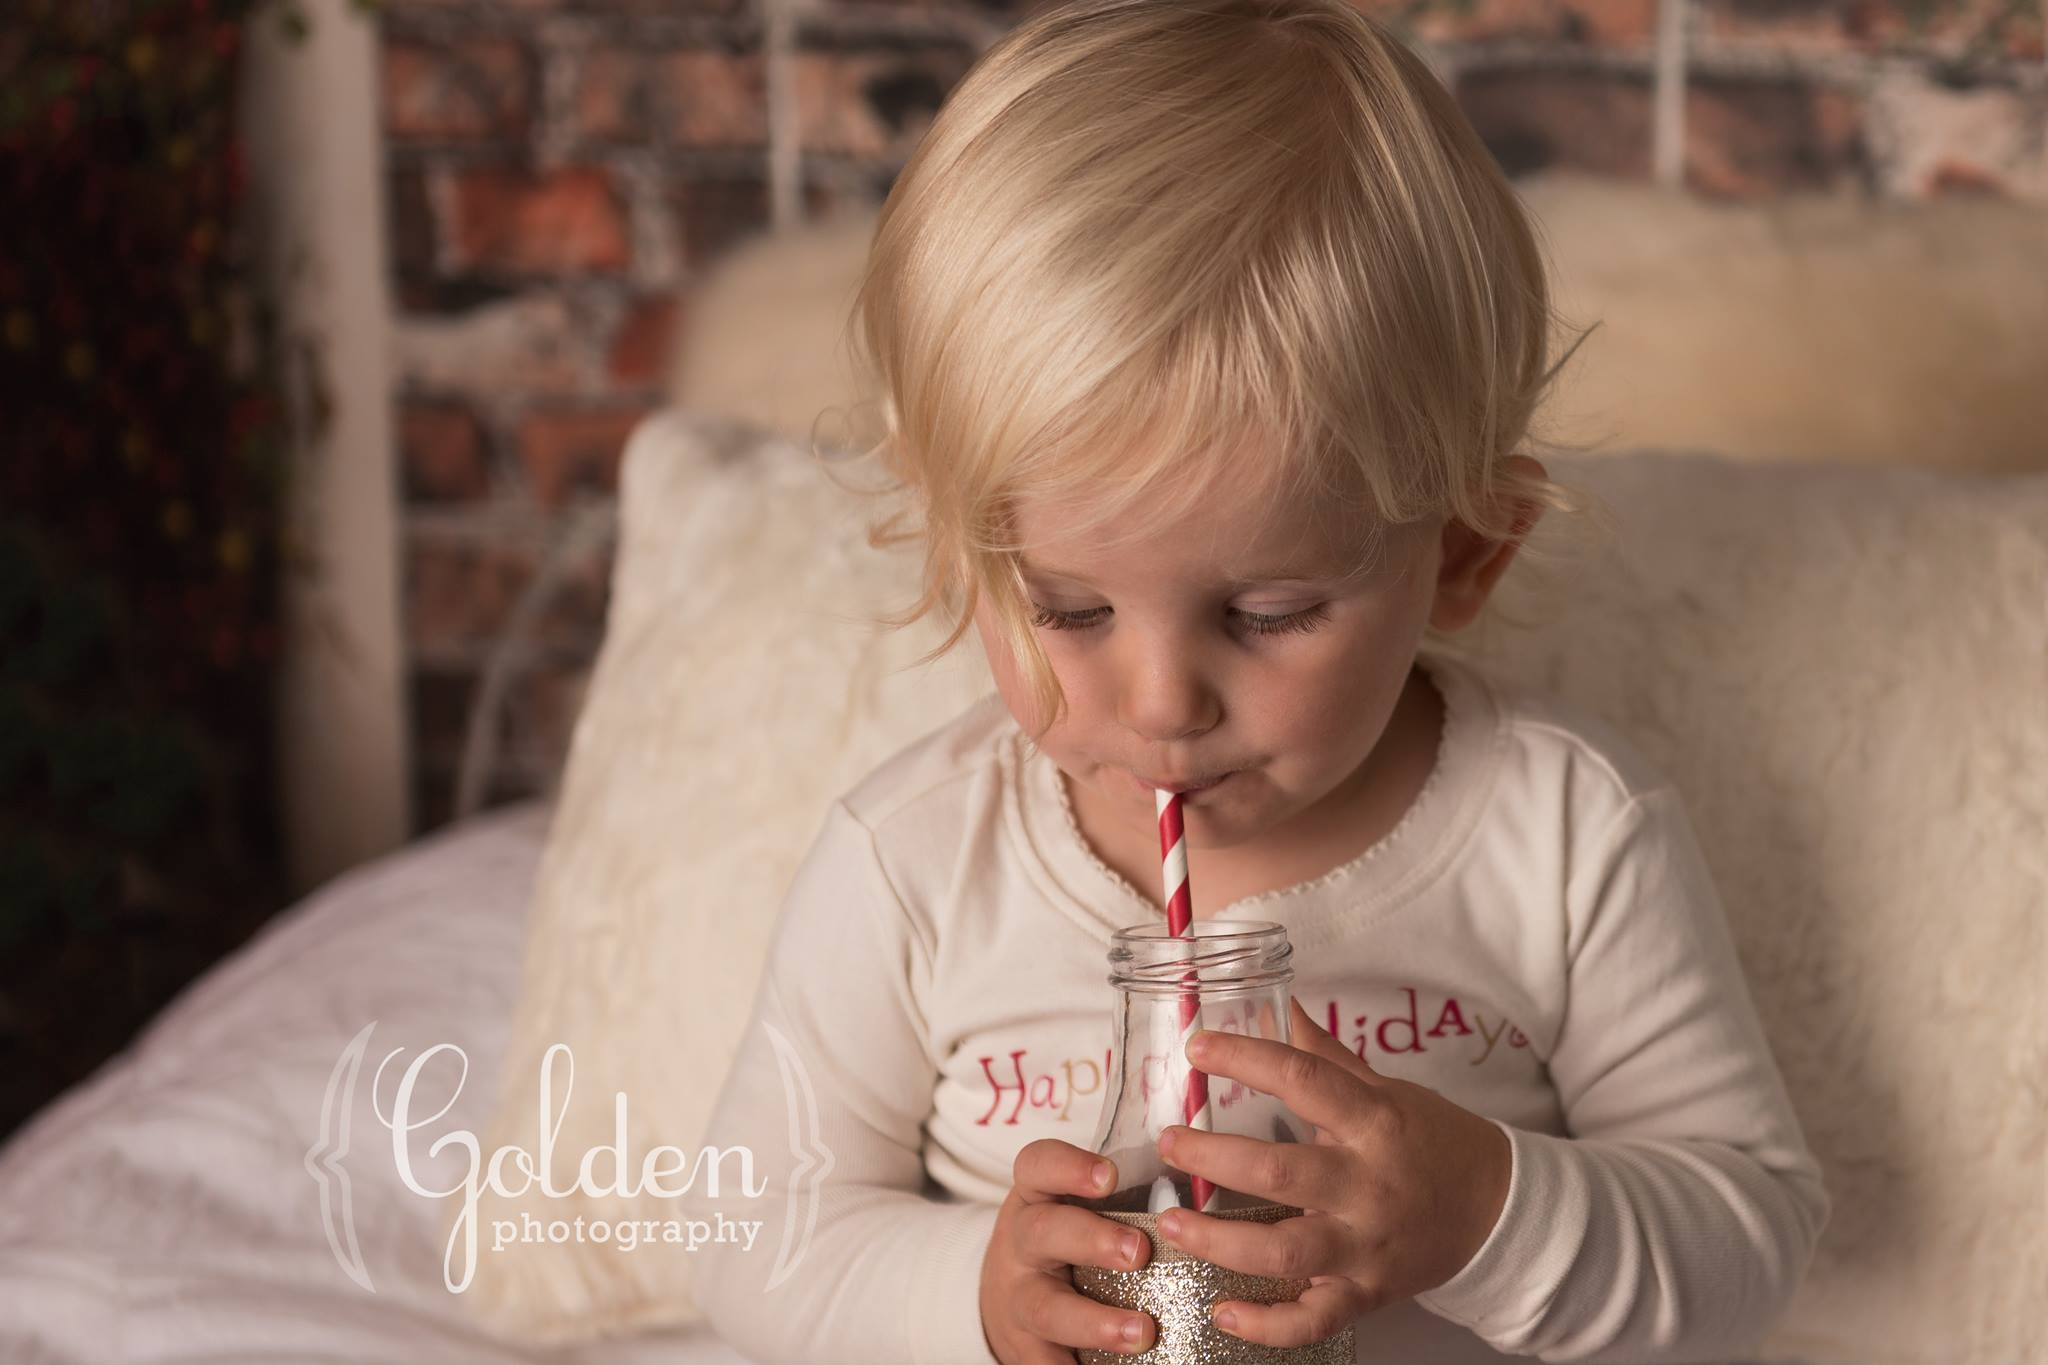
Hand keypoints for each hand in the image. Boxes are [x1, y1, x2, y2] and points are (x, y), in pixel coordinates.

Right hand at [979, 1138, 1158, 1362]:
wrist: (1005, 1294)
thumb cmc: (1062, 1240)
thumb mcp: (1074, 1207)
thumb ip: (1123, 1197)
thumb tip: (1203, 1191)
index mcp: (1037, 1197)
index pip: (1039, 1166)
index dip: (1069, 1168)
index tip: (1109, 1176)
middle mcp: (1022, 1243)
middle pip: (1043, 1232)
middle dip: (1092, 1241)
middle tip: (1138, 1251)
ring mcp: (1019, 1298)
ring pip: (1046, 1308)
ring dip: (1095, 1322)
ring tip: (1141, 1333)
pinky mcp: (1024, 1347)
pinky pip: (1044, 1363)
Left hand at [1149, 997, 1510, 1347]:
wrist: (1497, 1210)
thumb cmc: (1431, 1142)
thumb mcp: (1387, 1090)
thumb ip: (1327, 1056)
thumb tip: (1279, 1005)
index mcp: (1374, 1121)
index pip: (1303, 1079)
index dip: (1246, 1058)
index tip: (1198, 1048)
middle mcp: (1368, 1184)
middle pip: (1281, 1173)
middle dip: (1214, 1158)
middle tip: (1169, 1142)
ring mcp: (1366, 1244)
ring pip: (1286, 1252)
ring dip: (1221, 1242)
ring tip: (1171, 1225)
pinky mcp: (1367, 1292)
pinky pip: (1313, 1319)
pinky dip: (1266, 1325)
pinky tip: (1220, 1311)